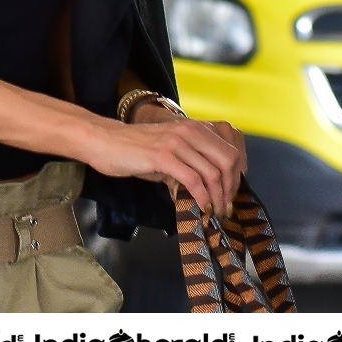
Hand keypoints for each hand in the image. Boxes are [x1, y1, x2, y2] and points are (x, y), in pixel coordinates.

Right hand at [84, 109, 247, 218]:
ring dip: (217, 198)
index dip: (236, 176)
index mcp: (194, 128)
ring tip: (214, 212)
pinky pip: (193, 180)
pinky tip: (200, 208)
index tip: (231, 195)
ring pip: (213, 173)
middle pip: (228, 161)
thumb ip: (190, 163)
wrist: (105, 141)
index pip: (231, 150)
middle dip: (231, 189)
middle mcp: (190, 131)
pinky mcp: (163, 156)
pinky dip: (202, 198)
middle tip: (225, 207)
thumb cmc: (134, 150)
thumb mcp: (169, 151)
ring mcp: (177, 142)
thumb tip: (209, 189)